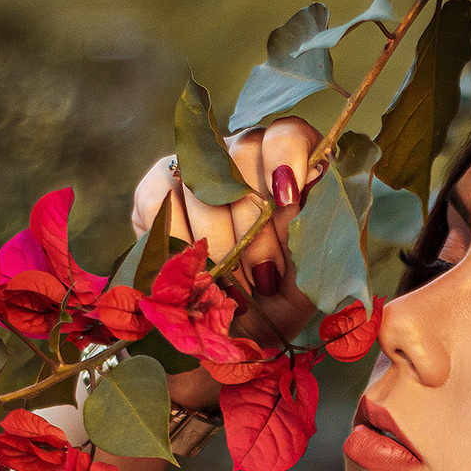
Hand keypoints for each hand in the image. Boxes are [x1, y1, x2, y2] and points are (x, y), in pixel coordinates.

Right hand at [132, 118, 323, 358]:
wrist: (236, 335)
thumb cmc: (282, 301)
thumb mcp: (312, 278)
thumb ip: (315, 237)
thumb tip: (303, 196)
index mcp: (289, 169)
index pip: (287, 134)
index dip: (286, 158)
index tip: (287, 200)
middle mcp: (240, 160)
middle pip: (240, 155)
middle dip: (253, 222)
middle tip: (265, 274)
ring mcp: (193, 173)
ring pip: (199, 181)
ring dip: (218, 241)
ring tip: (236, 286)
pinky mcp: (155, 195)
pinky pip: (157, 200)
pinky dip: (179, 241)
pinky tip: (198, 273)